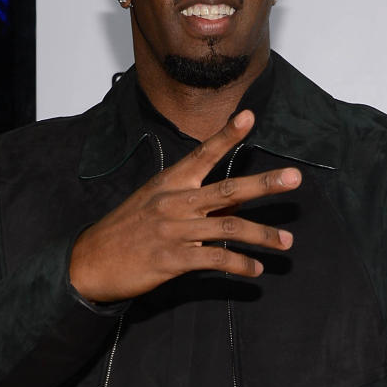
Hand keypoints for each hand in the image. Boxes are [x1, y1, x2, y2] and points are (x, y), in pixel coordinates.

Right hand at [69, 109, 297, 303]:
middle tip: (295, 178)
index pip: (203, 154)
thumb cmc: (127, 230)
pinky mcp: (173, 260)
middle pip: (227, 189)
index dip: (227, 136)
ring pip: (229, 227)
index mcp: (170, 183)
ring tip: (286, 243)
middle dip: (264, 183)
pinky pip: (215, 259)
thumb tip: (238, 196)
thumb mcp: (156, 204)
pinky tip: (256, 270)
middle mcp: (175, 202)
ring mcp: (174, 230)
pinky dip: (239, 264)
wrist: (91, 261)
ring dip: (263, 235)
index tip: (250, 117)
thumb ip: (196, 198)